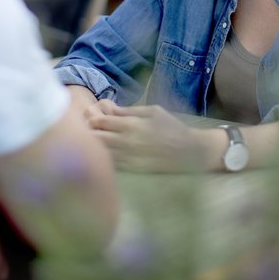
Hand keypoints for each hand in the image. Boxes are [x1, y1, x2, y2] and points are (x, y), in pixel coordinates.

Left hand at [86, 102, 210, 171]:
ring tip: (93, 141)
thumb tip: (109, 109)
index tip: (91, 116)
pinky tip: (104, 153)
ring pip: (101, 153)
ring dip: (94, 147)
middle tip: (89, 129)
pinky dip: (104, 158)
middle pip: (96, 138)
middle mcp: (127, 142)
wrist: (189, 152)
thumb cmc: (171, 127)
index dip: (91, 118)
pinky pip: (111, 164)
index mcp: (132, 124)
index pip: (101, 121)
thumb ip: (129, 111)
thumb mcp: (153, 110)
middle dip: (89, 132)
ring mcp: (128, 158)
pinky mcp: (132, 170)